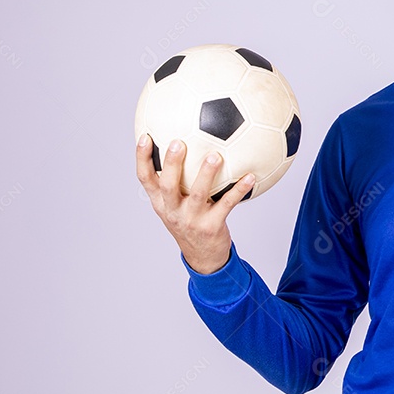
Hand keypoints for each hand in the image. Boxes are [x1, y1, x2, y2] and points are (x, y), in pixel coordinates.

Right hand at [136, 134, 254, 273]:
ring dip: (206, 175)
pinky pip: (227, 204)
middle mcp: (172, 211)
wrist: (203, 257)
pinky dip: (239, 190)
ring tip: (215, 156)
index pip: (145, 179)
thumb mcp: (176, 205)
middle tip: (178, 142)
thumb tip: (185, 142)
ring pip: (198, 195)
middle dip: (171, 164)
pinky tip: (250, 177)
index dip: (142, 158)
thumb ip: (177, 180)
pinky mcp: (211, 227)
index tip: (145, 136)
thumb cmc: (190, 221)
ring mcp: (192, 220)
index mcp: (161, 203)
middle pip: (167, 186)